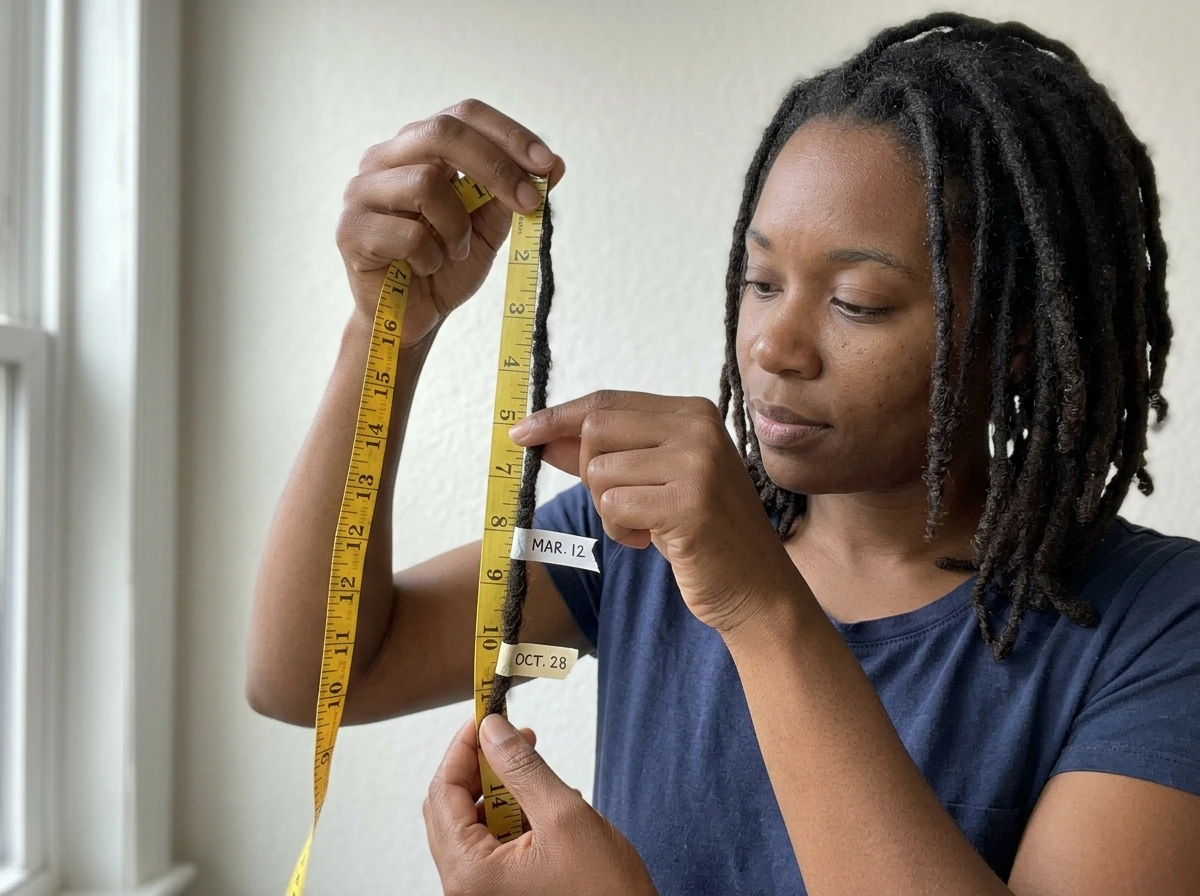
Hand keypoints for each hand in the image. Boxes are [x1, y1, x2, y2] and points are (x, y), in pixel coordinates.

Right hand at [336, 99, 565, 345]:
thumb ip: (513, 195)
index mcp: (419, 148)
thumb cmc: (447, 266)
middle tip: (529, 203)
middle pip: (442, 133)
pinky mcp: (350, 231)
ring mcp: (361, 192)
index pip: (464, 115)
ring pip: (425, 183)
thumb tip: (555, 164)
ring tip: (457, 252)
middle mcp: (384, 159)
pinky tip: (426, 269)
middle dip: (496, 166)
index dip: (508, 134)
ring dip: (457, 226)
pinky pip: (407, 234)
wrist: (413, 318)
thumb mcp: (490, 228)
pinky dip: (432, 258)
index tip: (546, 164)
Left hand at [424, 715, 656, 895]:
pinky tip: (544, 804)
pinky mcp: (503, 893)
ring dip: (499, 790)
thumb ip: (523, 768)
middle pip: (451, 808)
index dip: (462, 747)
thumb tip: (493, 730)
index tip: (484, 716)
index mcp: (470, 873)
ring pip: (473, 824)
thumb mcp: (564, 816)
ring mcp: (484, 892)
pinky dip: (513, 816)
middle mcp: (467, 887)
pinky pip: (493, 843)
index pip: (443, 793)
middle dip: (480, 766)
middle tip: (509, 735)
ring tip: (535, 770)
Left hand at [509, 390, 805, 634]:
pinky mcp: (689, 503)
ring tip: (646, 526)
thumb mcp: (651, 481)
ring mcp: (697, 463)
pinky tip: (652, 540)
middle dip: (589, 473)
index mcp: (692, 412)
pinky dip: (620, 530)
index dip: (557, 417)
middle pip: (596, 429)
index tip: (520, 433)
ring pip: (600, 471)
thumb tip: (539, 436)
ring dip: (609, 510)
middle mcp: (698, 427)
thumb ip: (603, 454)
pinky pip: (614, 505)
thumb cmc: (699, 532)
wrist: (754, 585)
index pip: (607, 402)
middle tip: (621, 504)